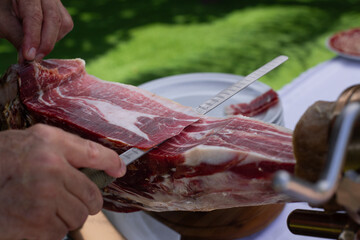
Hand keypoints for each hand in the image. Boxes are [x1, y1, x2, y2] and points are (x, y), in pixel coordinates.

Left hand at [0, 0, 72, 61]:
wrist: (9, 4)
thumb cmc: (3, 10)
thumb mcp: (3, 22)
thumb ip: (17, 38)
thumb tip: (28, 59)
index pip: (34, 16)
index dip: (33, 38)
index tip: (29, 56)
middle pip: (53, 19)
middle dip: (45, 43)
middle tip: (35, 58)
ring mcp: (55, 1)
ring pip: (63, 24)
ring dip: (51, 40)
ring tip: (36, 46)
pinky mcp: (61, 10)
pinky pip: (66, 25)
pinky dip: (56, 36)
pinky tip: (43, 38)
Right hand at [0, 124, 125, 239]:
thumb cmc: (0, 161)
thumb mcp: (31, 143)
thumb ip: (63, 150)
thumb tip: (99, 165)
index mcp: (50, 143)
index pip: (95, 153)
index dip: (111, 163)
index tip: (119, 169)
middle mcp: (50, 167)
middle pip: (92, 195)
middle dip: (87, 202)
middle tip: (72, 200)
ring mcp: (43, 197)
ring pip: (78, 217)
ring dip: (66, 217)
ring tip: (44, 208)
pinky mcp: (34, 223)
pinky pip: (59, 232)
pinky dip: (49, 231)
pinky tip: (31, 219)